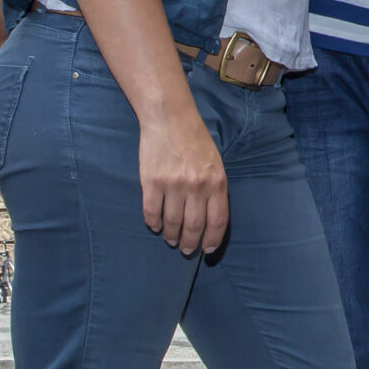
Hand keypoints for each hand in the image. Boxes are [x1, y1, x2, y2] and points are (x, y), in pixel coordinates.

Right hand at [138, 104, 228, 254]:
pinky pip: (152, 212)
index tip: (207, 250)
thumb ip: (214, 189)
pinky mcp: (151, 182)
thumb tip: (210, 220)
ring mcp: (173, 185)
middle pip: (194, 227)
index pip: (218, 221)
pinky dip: (153, 223)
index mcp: (216, 182)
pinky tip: (155, 225)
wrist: (170, 118)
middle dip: (190, 244)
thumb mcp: (215, 163)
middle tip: (186, 249)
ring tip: (171, 239)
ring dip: (171, 235)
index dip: (212, 240)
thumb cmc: (195, 140)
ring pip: (172, 223)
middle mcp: (197, 186)